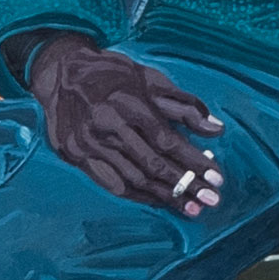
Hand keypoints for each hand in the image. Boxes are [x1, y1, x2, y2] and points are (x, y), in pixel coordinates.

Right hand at [29, 38, 226, 212]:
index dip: (194, 162)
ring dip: (165, 196)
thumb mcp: (151, 80)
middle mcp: (106, 126)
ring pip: (133, 179)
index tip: (217, 177)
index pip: (168, 141)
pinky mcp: (74, 155)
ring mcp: (87, 143)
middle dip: (186, 186)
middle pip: (152, 165)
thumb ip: (184, 106)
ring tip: (191, 208)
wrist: (61, 71)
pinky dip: (138, 195)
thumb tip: (217, 129)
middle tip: (211, 200)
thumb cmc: (113, 74)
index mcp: (128, 103)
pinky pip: (111, 183)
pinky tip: (158, 200)